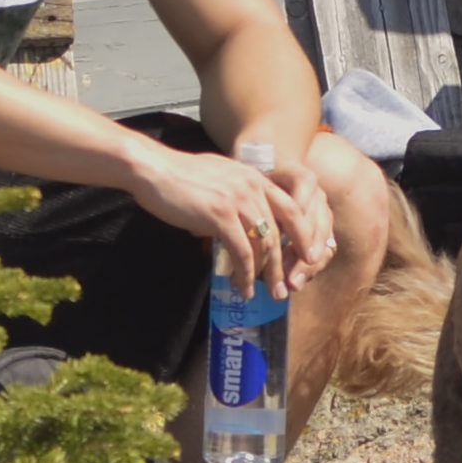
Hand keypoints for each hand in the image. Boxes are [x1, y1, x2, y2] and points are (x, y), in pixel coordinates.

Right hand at [127, 132, 339, 297]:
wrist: (155, 169)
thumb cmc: (180, 176)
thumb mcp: (219, 179)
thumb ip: (236, 197)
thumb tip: (238, 223)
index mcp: (254, 177)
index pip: (291, 207)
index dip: (302, 235)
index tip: (307, 257)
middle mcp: (252, 186)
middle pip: (283, 229)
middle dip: (288, 262)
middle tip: (286, 287)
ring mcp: (238, 200)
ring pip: (264, 243)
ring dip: (268, 273)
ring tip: (268, 293)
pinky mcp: (221, 215)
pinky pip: (242, 251)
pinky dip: (246, 274)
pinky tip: (243, 287)